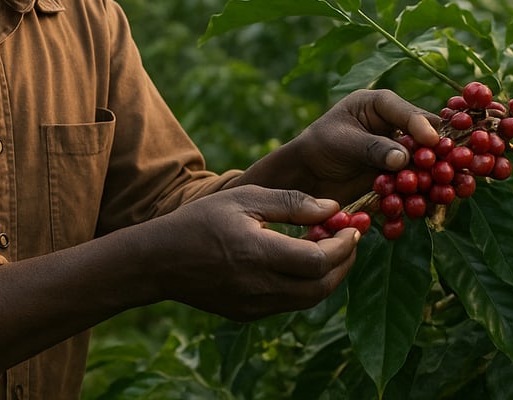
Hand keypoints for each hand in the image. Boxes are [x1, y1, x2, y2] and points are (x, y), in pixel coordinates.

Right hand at [144, 185, 360, 321]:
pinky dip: (304, 286)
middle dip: (344, 264)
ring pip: (308, 299)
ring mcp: (253, 305)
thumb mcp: (244, 198)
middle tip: (350, 240)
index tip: (353, 227)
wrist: (159, 261)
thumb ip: (291, 203)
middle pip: (321, 286)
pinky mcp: (247, 314)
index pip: (318, 260)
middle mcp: (259, 286)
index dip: (343, 245)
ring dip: (327, 277)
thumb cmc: (200, 221)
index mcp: (257, 253)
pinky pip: (288, 304)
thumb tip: (333, 208)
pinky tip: (301, 264)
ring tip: (330, 251)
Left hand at [237, 88, 440, 203]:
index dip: (422, 126)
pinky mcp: (400, 176)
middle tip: (450, 170)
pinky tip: (421, 209)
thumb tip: (403, 158)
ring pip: (427, 164)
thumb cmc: (320, 145)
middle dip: (439, 155)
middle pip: (428, 138)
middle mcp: (397, 127)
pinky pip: (416, 186)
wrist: (309, 175)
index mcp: (382, 105)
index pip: (409, 112)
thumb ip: (372, 148)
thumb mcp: (342, 142)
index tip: (431, 142)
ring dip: (435, 180)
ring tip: (445, 193)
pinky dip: (419, 198)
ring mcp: (401, 152)